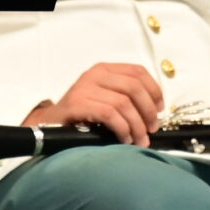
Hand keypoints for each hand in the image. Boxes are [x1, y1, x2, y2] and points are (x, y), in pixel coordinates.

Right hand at [26, 62, 164, 145]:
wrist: (49, 124)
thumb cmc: (82, 115)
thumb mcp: (105, 99)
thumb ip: (126, 98)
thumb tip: (155, 112)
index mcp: (105, 69)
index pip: (137, 71)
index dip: (154, 90)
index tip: (160, 110)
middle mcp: (95, 74)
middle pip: (134, 87)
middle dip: (148, 111)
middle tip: (151, 129)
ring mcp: (84, 88)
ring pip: (123, 103)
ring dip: (136, 125)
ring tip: (139, 140)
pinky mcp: (77, 104)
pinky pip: (109, 114)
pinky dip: (122, 128)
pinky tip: (124, 139)